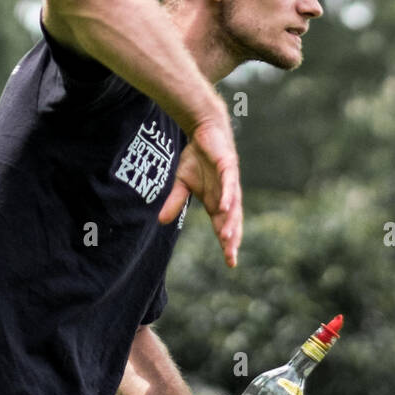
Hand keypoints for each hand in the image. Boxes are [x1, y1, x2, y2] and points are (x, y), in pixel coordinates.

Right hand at [159, 109, 241, 267]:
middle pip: (231, 221)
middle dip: (232, 240)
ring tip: (227, 239)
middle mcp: (226, 196)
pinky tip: (225, 208)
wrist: (204, 131)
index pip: (223, 226)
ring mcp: (229, 182)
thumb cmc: (196, 158)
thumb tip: (161, 222)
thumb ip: (175, 202)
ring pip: (233, 206)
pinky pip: (229, 184)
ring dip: (230, 222)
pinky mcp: (228, 167)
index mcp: (217, 202)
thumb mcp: (182, 183)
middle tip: (231, 258)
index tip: (230, 263)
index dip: (226, 243)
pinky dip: (228, 196)